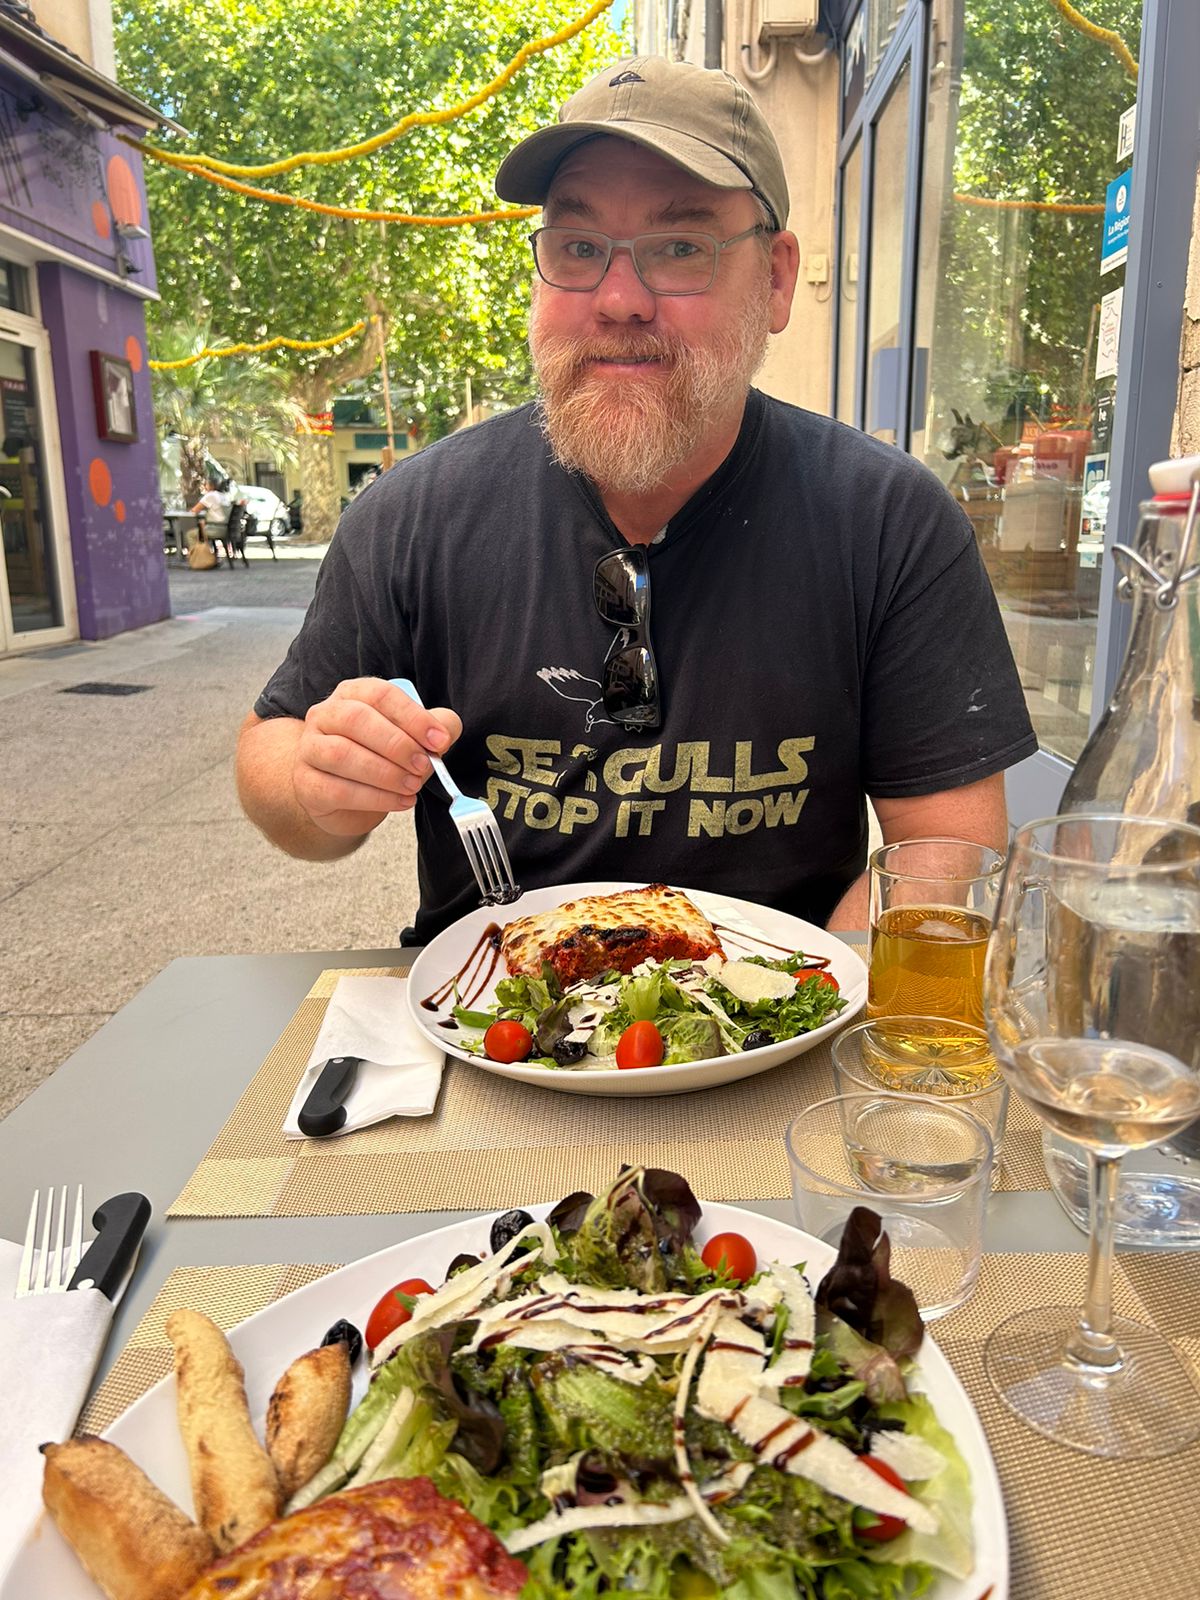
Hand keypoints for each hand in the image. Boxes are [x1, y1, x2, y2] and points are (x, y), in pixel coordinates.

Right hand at [292, 678, 461, 838]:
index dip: (412, 716)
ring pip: (342, 755)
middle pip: (356, 720)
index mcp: (352, 694)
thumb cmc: (380, 758)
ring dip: (385, 773)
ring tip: (412, 786)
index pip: (380, 694)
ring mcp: (309, 749)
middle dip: (396, 745)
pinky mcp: (306, 783)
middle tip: (424, 766)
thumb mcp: (412, 737)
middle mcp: (325, 715)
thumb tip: (445, 732)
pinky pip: (337, 790)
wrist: (344, 796)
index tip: (438, 740)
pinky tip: (399, 802)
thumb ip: (435, 727)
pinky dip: (374, 798)